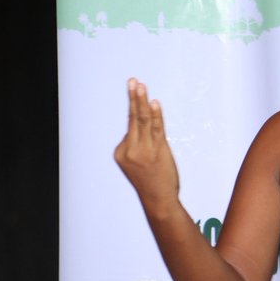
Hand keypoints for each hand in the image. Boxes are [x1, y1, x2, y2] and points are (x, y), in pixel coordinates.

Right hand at [113, 78, 180, 215]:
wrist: (159, 200)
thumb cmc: (149, 181)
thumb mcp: (134, 164)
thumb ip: (136, 146)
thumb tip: (141, 128)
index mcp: (120, 153)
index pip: (130, 127)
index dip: (137, 115)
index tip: (139, 95)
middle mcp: (130, 149)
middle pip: (132, 118)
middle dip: (133, 97)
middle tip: (132, 80)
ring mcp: (144, 149)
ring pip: (143, 120)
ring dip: (142, 100)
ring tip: (140, 85)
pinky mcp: (159, 150)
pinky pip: (157, 128)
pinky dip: (156, 114)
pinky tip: (154, 102)